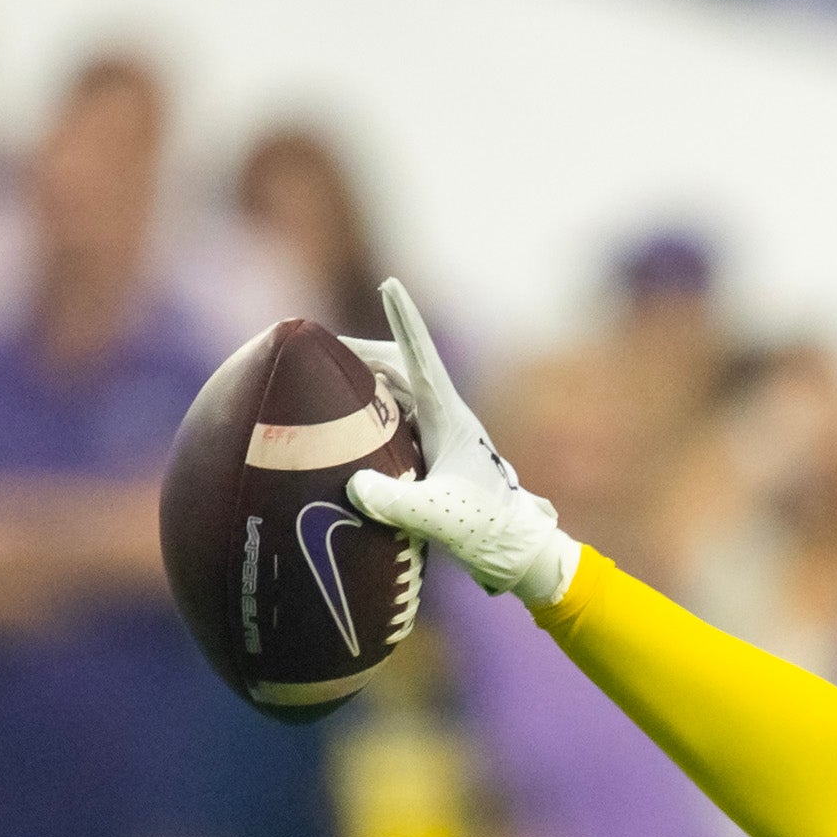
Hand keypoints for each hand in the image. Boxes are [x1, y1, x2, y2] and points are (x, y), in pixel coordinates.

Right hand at [341, 278, 580, 604]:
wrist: (518, 552)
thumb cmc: (486, 531)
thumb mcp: (437, 517)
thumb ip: (395, 502)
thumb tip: (356, 485)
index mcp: (449, 418)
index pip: (420, 358)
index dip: (405, 319)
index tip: (391, 284)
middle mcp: (445, 417)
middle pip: (399, 366)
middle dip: (361, 350)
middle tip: (318, 346)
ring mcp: (439, 434)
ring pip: (396, 392)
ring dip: (362, 381)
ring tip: (319, 379)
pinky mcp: (432, 454)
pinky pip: (393, 420)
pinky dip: (365, 413)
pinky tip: (339, 426)